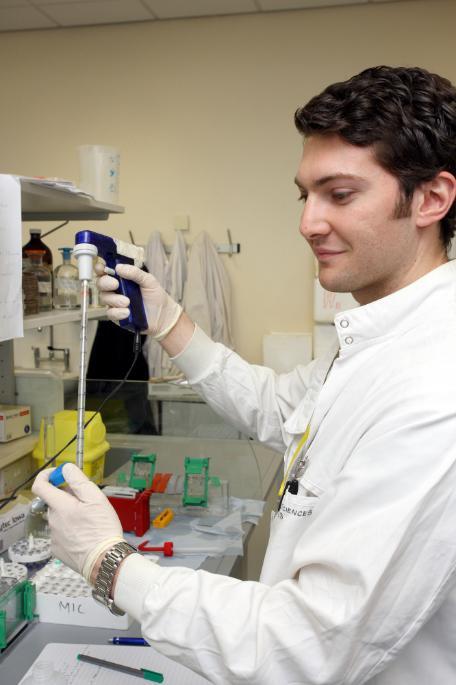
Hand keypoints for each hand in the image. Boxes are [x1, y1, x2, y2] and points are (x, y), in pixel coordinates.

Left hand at [32, 463, 124, 581]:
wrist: (104, 560)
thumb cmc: (102, 528)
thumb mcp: (96, 498)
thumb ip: (78, 481)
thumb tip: (66, 469)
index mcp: (60, 506)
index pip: (40, 486)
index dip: (46, 475)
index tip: (58, 475)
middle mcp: (52, 521)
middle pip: (54, 503)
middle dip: (68, 499)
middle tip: (87, 504)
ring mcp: (53, 536)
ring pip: (59, 518)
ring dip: (70, 516)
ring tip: (89, 523)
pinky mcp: (57, 549)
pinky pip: (61, 534)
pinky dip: (70, 531)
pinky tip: (84, 536)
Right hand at [95, 261, 181, 338]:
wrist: (164, 316)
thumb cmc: (156, 296)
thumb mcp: (149, 281)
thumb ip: (135, 273)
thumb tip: (119, 267)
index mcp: (122, 278)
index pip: (106, 271)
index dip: (100, 268)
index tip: (101, 268)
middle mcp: (116, 289)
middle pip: (101, 283)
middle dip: (105, 283)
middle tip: (115, 284)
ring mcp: (115, 303)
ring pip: (104, 298)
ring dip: (114, 299)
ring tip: (127, 302)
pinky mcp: (117, 316)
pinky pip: (110, 313)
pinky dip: (117, 312)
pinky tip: (127, 312)